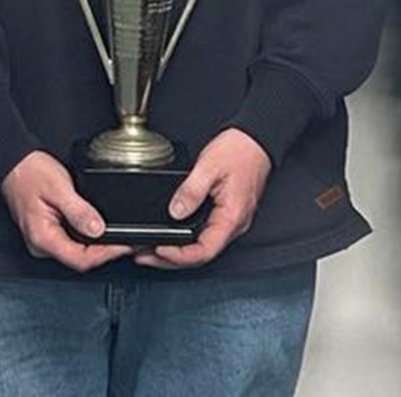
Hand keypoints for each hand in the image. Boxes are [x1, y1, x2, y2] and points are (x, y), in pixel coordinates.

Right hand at [0, 151, 132, 272]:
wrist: (13, 164)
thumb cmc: (29, 173)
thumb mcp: (59, 187)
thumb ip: (79, 210)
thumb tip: (98, 229)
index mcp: (43, 238)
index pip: (81, 259)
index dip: (106, 254)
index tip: (124, 246)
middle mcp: (41, 245)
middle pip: (80, 260)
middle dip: (106, 252)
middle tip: (127, 242)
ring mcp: (44, 241)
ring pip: (77, 253)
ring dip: (99, 246)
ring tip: (118, 236)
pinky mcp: (48, 233)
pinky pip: (72, 243)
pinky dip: (88, 239)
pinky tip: (100, 231)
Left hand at [138, 128, 270, 269]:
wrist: (256, 140)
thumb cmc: (240, 151)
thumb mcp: (209, 166)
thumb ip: (191, 190)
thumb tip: (175, 211)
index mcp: (232, 217)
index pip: (204, 251)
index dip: (179, 256)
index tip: (158, 250)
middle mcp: (233, 225)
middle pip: (200, 255)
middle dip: (170, 260)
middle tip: (143, 256)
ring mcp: (230, 222)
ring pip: (201, 248)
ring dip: (175, 253)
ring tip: (150, 249)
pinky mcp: (225, 215)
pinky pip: (204, 235)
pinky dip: (185, 240)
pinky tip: (170, 237)